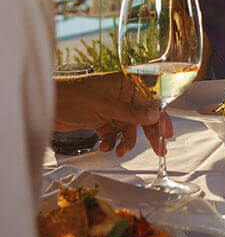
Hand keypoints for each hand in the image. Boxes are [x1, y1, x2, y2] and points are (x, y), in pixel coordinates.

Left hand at [53, 71, 173, 156]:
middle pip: (142, 116)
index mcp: (127, 84)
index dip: (160, 117)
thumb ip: (131, 112)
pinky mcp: (100, 119)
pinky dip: (111, 141)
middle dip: (149, 133)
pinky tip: (104, 146)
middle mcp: (122, 96)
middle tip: (159, 149)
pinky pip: (113, 133)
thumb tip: (155, 115)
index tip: (167, 133)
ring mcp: (111, 108)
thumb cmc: (73, 96)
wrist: (46, 104)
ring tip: (120, 152)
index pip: (151, 101)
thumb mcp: (105, 105)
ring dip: (126, 141)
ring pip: (128, 128)